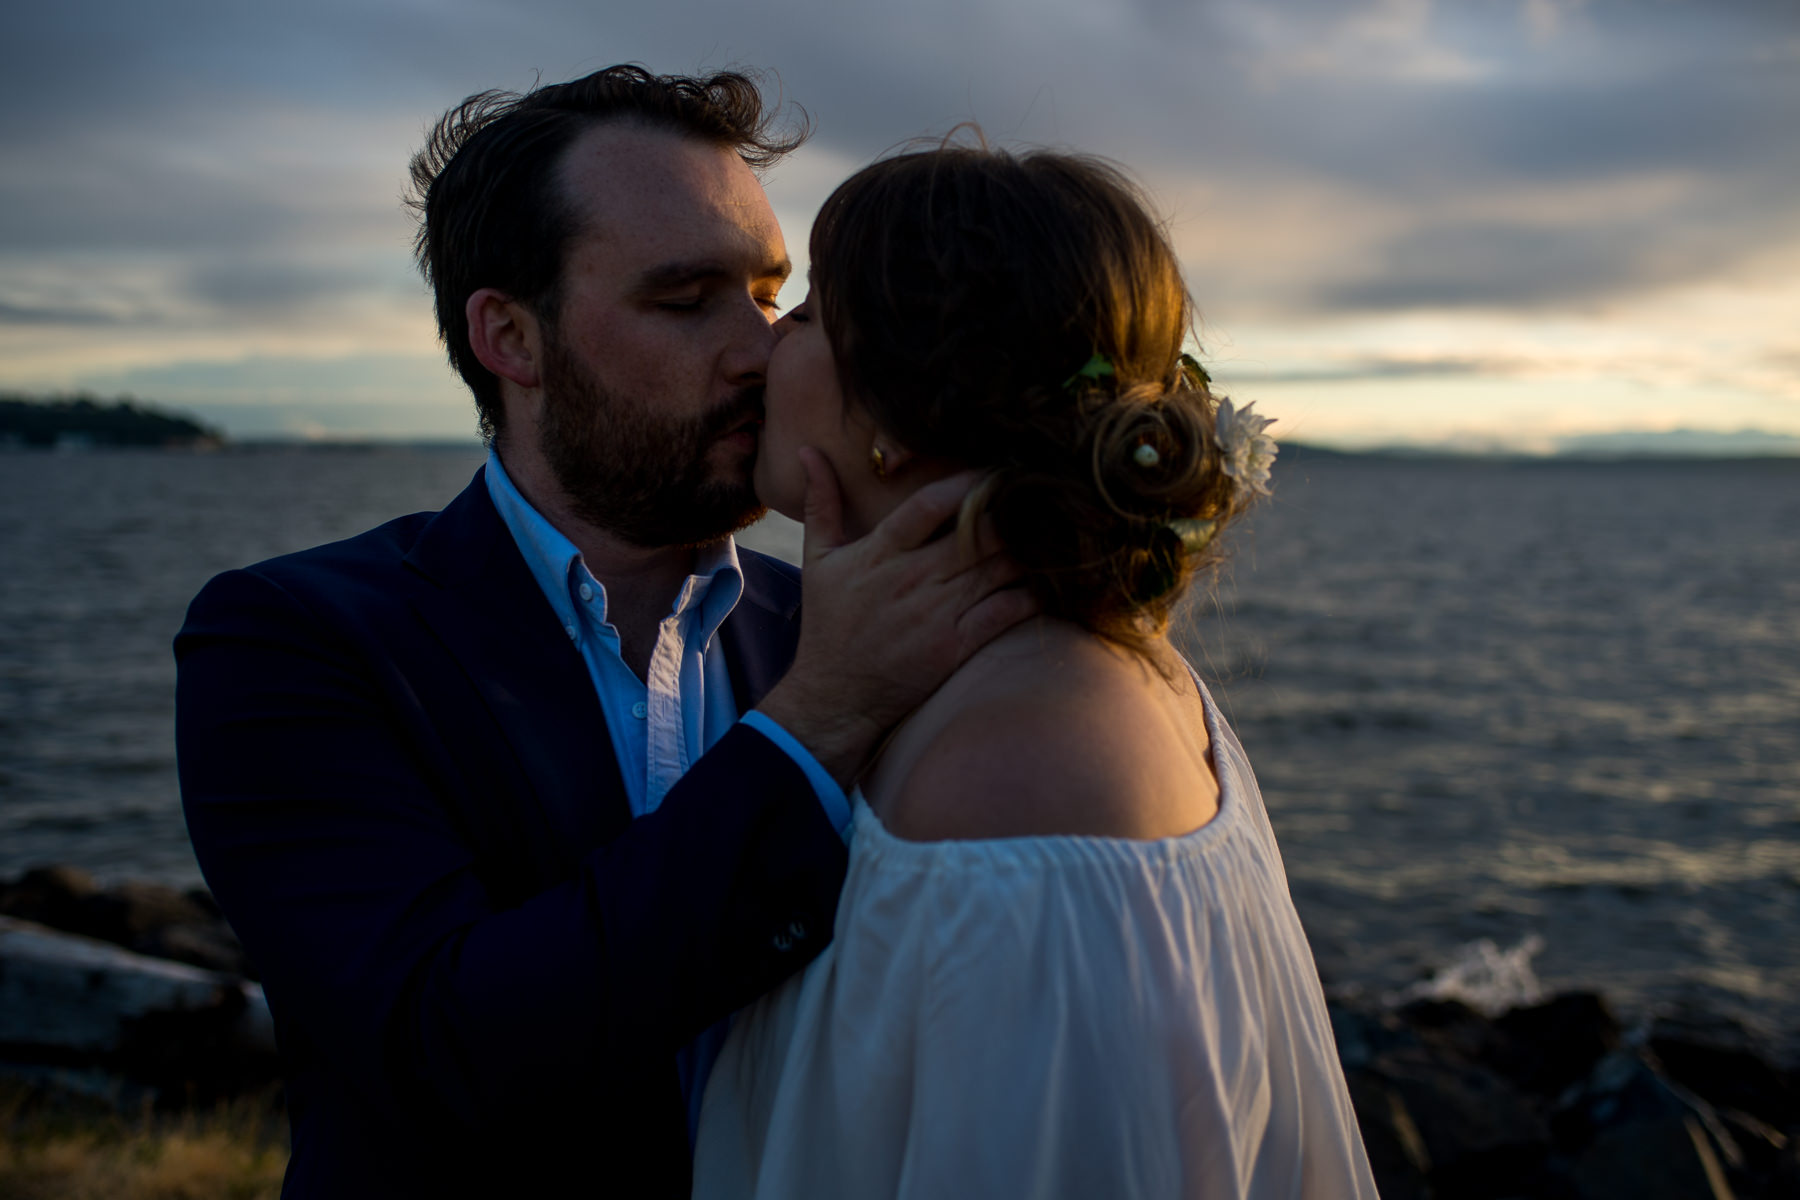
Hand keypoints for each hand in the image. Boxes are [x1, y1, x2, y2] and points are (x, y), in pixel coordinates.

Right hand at [756, 448, 1036, 786]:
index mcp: (880, 552)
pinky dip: (1029, 594)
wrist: (836, 695)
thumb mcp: (817, 560)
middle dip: (1009, 513)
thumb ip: (820, 502)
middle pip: (977, 533)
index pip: (930, 505)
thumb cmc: (829, 624)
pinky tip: (1039, 583)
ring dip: (1025, 550)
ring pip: (998, 567)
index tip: (995, 471)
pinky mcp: (955, 646)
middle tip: (1034, 500)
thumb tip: (809, 450)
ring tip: (1044, 536)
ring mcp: (937, 613)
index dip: (968, 483)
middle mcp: (912, 579)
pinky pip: (1006, 611)